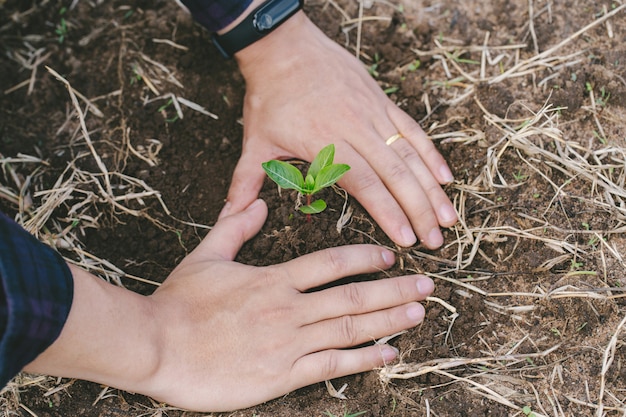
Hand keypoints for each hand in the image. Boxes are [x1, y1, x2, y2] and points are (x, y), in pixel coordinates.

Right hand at [26, 199, 433, 411]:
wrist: (156, 347)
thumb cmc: (178, 302)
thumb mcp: (206, 255)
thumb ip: (235, 227)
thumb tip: (256, 203)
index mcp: (273, 280)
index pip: (331, 263)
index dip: (365, 257)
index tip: (390, 256)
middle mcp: (288, 309)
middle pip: (352, 296)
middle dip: (393, 289)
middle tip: (426, 284)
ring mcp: (288, 344)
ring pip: (350, 329)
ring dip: (389, 320)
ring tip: (418, 312)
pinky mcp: (282, 375)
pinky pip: (332, 365)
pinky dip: (365, 359)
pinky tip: (390, 354)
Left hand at [222, 11, 457, 247]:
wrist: (283, 46)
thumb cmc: (270, 96)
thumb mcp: (255, 141)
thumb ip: (245, 183)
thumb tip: (228, 216)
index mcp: (326, 142)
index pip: (365, 183)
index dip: (388, 212)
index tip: (406, 239)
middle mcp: (357, 128)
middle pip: (397, 173)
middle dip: (419, 210)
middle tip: (436, 241)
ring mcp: (373, 113)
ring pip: (411, 154)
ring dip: (432, 188)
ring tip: (450, 218)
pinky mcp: (381, 101)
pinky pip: (412, 129)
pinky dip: (430, 154)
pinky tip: (445, 177)